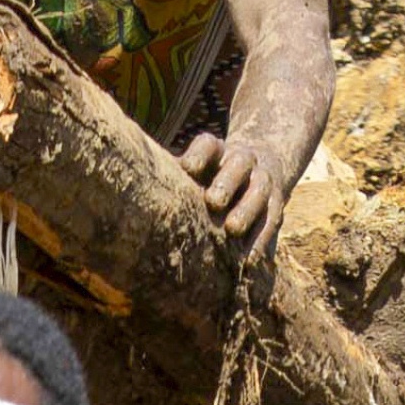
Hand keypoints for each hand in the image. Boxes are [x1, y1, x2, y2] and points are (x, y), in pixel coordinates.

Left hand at [179, 120, 306, 266]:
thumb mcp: (195, 171)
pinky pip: (271, 220)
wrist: (261, 165)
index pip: (209, 144)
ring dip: (246, 209)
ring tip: (232, 229)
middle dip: (226, 181)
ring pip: (258, 190)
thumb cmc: (210, 176)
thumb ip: (172, 181)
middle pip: (238, 164)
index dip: (200, 154)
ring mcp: (262, 180)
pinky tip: (249, 260)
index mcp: (218, 151)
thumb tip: (127, 198)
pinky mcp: (276, 204)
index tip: (189, 169)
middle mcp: (242, 160)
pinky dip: (261, 240)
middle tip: (213, 201)